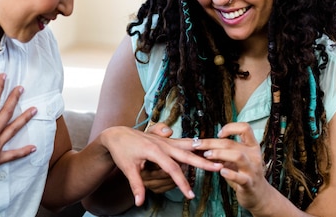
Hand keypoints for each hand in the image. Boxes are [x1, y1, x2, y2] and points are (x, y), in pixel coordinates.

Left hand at [99, 126, 222, 206]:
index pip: (172, 169)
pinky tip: (204, 149)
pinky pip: (183, 143)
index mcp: (154, 150)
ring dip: (202, 151)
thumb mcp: (127, 168)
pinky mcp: (166, 140)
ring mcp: (165, 140)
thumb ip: (136, 185)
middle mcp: (163, 143)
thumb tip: (140, 202)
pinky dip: (195, 146)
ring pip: (187, 145)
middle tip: (218, 167)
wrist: (117, 134)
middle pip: (186, 154)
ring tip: (217, 155)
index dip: (182, 183)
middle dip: (202, 162)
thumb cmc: (122, 151)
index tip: (190, 194)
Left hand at [193, 122, 270, 210]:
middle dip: (212, 143)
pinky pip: (241, 178)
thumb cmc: (244, 173)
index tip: (219, 134)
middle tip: (197, 145)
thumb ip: (225, 151)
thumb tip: (204, 144)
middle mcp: (254, 155)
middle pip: (232, 143)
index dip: (230, 128)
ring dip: (219, 154)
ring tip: (207, 156)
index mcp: (252, 146)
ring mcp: (253, 170)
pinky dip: (230, 174)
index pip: (245, 128)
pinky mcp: (249, 184)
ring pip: (238, 156)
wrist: (259, 195)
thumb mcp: (236, 159)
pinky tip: (221, 171)